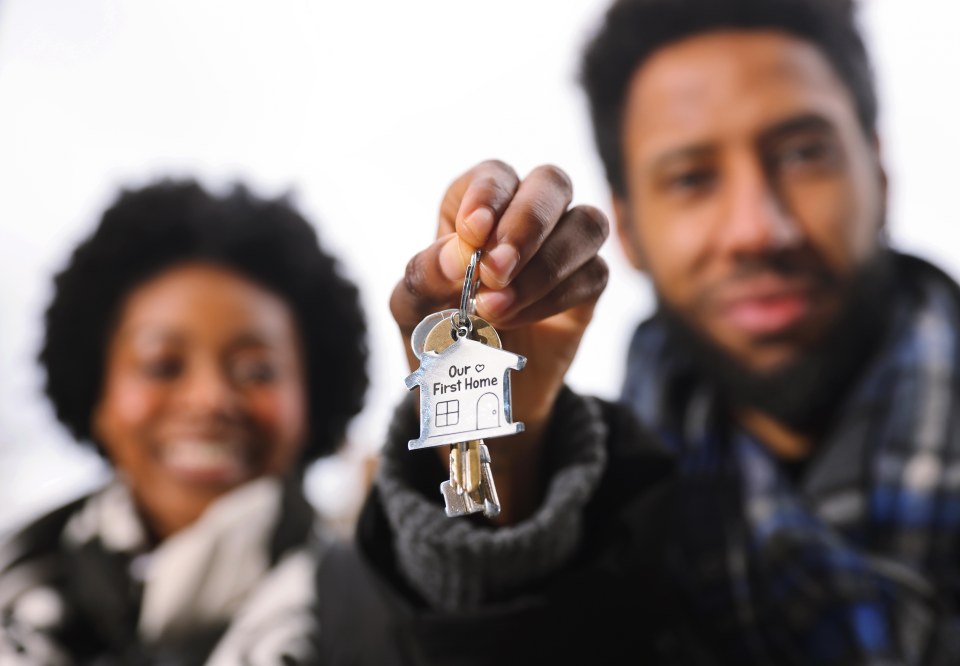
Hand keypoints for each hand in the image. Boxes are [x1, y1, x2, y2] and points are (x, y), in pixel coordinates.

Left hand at [391, 160, 608, 521]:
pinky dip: (557, 296)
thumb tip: (458, 254)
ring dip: (546, 264)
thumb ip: (424, 276)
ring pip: (587, 223)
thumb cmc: (436, 334)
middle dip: (527, 223)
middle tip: (494, 271)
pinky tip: (519, 320)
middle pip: (551, 183)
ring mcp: (563, 248)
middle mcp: (525, 215)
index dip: (489, 194)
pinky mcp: (587, 285)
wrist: (471, 392)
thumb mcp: (411, 309)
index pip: (494, 175)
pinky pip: (595, 273)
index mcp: (476, 205)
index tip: (473, 231)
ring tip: (497, 307)